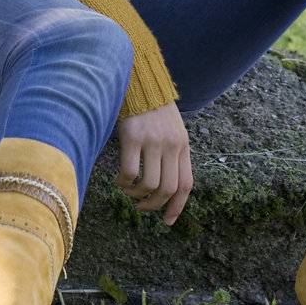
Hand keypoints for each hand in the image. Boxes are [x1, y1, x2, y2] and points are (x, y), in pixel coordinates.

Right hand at [115, 103, 193, 225]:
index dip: (177, 206)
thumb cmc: (154, 111)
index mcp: (183, 145)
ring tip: (129, 192)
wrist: (140, 83)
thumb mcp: (173, 131)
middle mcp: (171, 145)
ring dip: (136, 195)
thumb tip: (167, 188)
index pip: (186, 184)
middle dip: (154, 205)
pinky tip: (120, 180)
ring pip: (149, 184)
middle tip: (142, 207)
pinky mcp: (132, 137)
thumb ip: (173, 154)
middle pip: (168, 189)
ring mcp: (152, 141)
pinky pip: (130, 172)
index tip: (167, 221)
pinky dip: (124, 182)